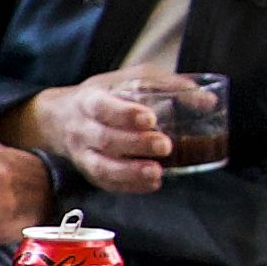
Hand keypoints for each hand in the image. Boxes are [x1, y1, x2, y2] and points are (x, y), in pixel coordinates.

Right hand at [14, 77, 175, 198]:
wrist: (59, 119)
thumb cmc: (104, 95)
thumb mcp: (129, 79)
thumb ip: (166, 85)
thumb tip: (207, 101)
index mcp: (90, 100)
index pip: (103, 107)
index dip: (125, 114)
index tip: (150, 119)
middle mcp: (83, 129)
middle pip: (105, 139)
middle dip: (135, 144)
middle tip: (165, 145)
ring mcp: (83, 154)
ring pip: (102, 167)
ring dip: (130, 173)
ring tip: (157, 173)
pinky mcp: (89, 172)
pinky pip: (106, 184)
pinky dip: (129, 186)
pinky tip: (151, 184)